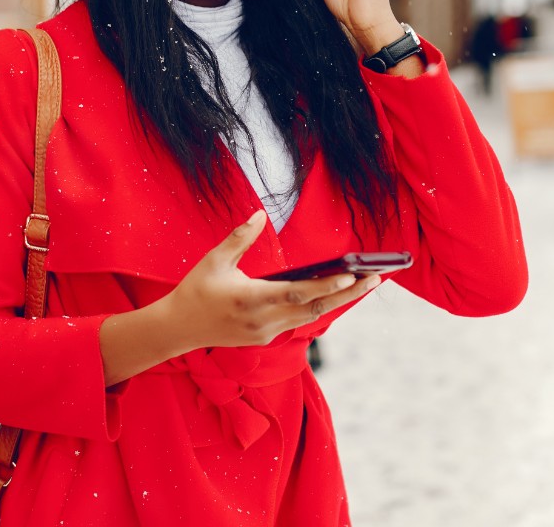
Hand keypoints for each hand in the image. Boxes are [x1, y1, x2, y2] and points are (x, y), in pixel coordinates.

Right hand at [166, 210, 380, 349]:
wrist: (178, 328)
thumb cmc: (196, 289)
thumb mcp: (214, 259)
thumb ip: (239, 238)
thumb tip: (258, 214)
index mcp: (251, 299)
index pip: (298, 294)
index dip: (327, 286)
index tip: (351, 276)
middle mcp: (263, 321)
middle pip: (315, 309)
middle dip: (348, 294)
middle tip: (376, 278)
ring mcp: (266, 333)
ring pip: (311, 317)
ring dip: (338, 301)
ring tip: (364, 284)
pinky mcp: (265, 338)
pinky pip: (298, 322)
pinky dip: (318, 307)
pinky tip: (335, 294)